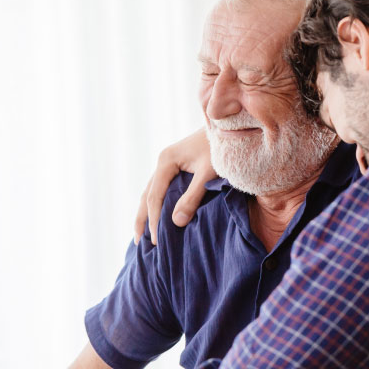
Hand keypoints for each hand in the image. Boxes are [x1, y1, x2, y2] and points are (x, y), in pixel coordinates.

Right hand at [133, 128, 215, 244]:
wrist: (229, 126)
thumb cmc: (220, 149)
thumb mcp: (208, 174)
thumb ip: (193, 197)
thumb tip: (175, 222)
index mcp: (166, 161)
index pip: (155, 196)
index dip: (154, 219)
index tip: (156, 240)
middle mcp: (163, 161)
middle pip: (146, 195)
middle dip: (142, 219)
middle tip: (138, 242)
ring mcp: (169, 163)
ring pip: (151, 192)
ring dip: (146, 212)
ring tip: (143, 234)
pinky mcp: (177, 166)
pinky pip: (161, 189)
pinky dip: (157, 204)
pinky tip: (159, 215)